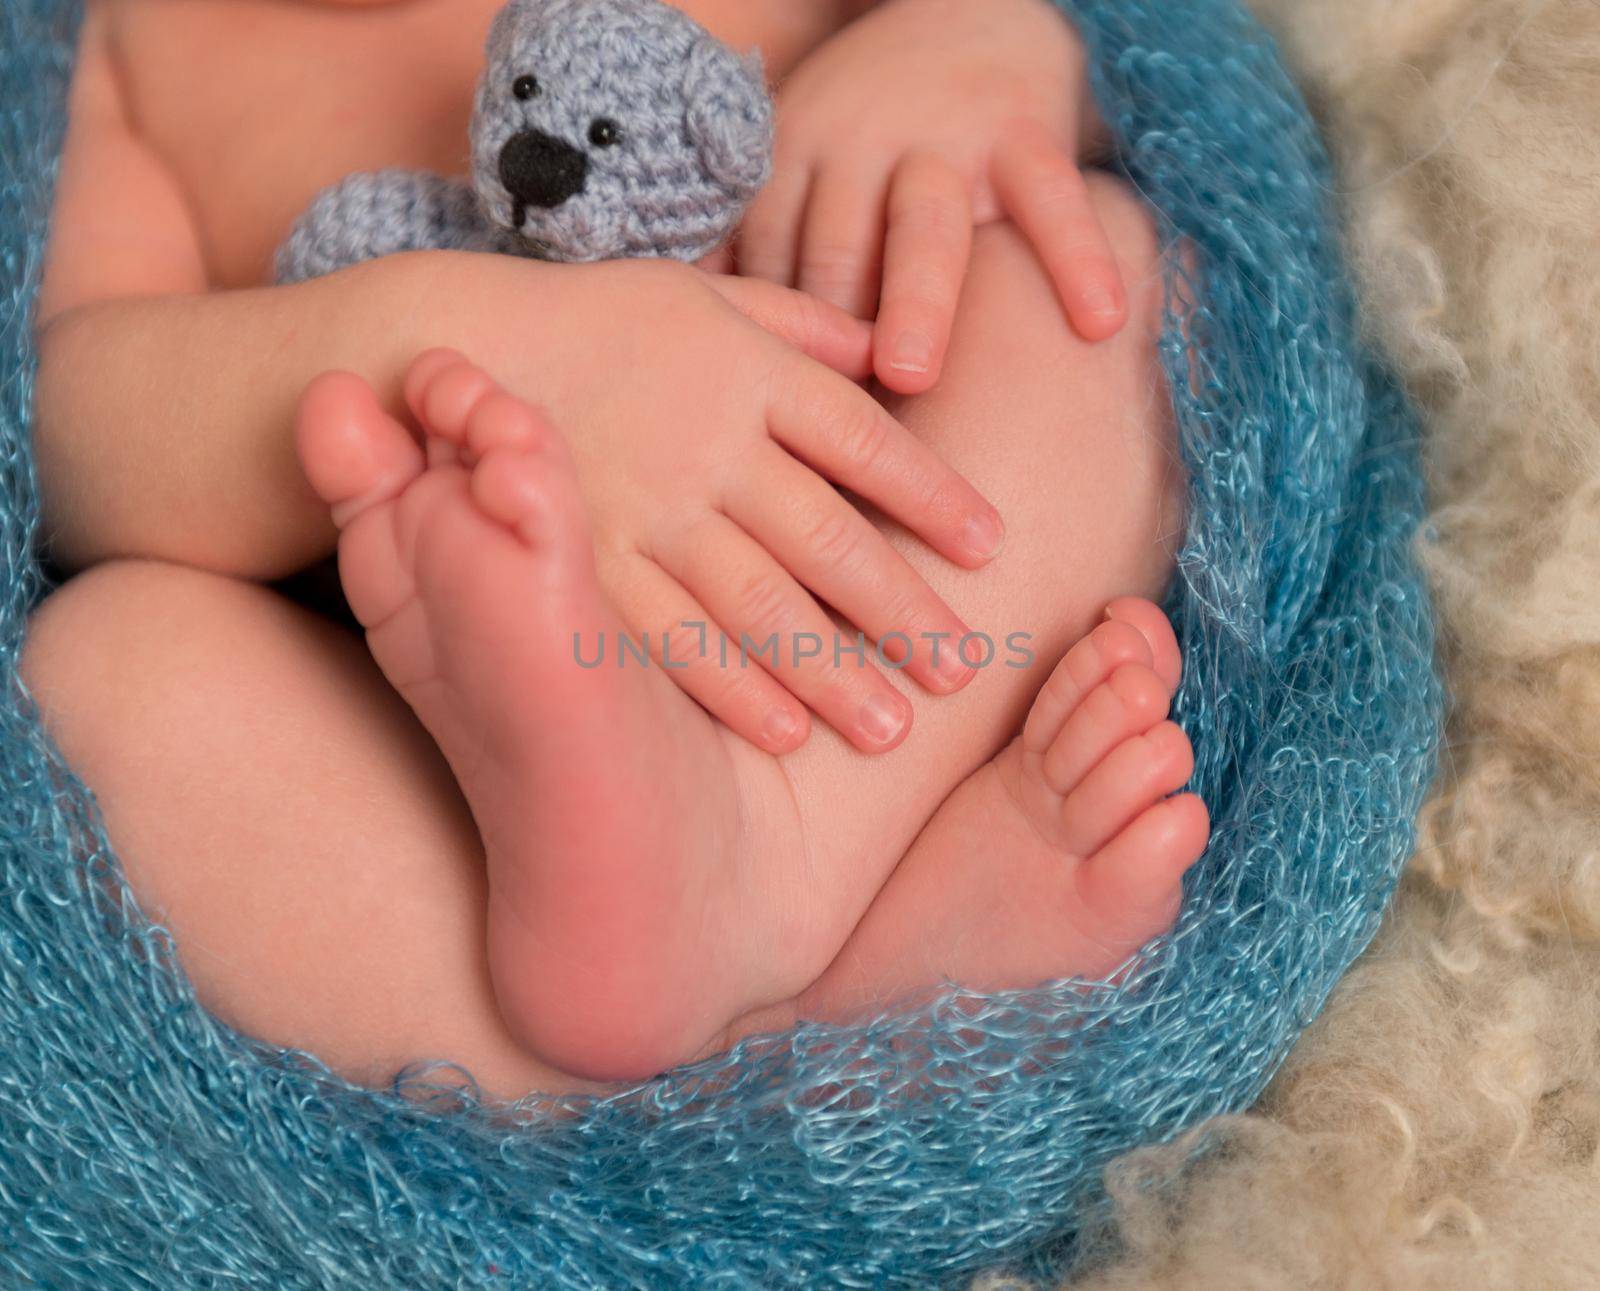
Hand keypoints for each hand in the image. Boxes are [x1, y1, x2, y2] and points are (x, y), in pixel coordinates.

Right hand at [426, 253, 1004, 754]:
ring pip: (759, 603)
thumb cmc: (596, 323)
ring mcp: (644, 511)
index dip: (934, 496)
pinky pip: (667, 637)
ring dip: (832, 671)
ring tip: (892, 729)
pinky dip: (729, 688)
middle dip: (900, 610)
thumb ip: (798, 323)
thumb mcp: (702, 294)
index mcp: (747, 374)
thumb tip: (887, 345)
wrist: (453, 344)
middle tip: (961, 673)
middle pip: (828, 537)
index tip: (990, 548)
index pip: (866, 440)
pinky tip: (785, 733)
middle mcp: (707, 446)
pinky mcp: (586, 565)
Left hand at [738, 0, 1126, 393]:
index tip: (762, 418)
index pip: (771, 257)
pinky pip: (1055, 202)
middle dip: (825, 325)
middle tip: (815, 412)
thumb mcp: (800, 160)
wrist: (972, 11)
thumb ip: (756, 239)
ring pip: (926, 229)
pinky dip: (1079, 259)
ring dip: (918, 302)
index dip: (770, 337)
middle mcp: (862, 145)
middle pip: (837, 249)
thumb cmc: (870, 124)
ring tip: (913, 374)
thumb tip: (705, 346)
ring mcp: (946, 141)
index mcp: (795, 157)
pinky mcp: (1025, 136)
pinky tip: (1099, 324)